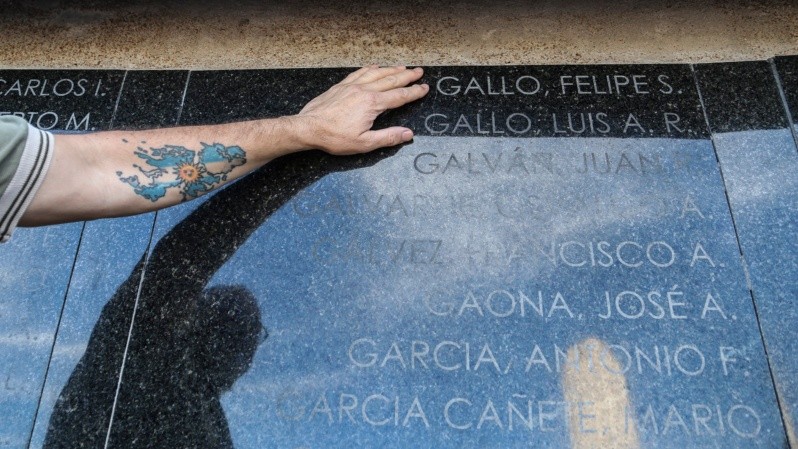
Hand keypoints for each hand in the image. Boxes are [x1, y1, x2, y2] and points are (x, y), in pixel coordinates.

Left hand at [294, 65, 428, 154]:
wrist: (309, 128)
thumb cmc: (334, 137)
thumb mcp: (364, 143)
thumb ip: (388, 137)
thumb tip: (407, 134)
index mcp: (372, 104)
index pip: (399, 96)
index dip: (414, 92)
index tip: (424, 88)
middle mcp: (364, 91)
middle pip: (391, 80)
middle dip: (407, 76)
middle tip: (419, 71)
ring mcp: (352, 86)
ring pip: (376, 74)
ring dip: (391, 70)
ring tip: (402, 67)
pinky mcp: (341, 86)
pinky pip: (359, 72)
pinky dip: (370, 69)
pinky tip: (374, 67)